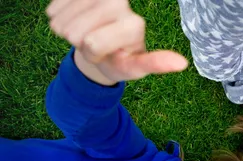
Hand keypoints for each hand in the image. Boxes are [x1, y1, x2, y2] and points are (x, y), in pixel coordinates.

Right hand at [46, 0, 187, 83]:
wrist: (101, 48)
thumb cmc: (121, 61)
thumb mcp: (135, 68)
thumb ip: (155, 64)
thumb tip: (182, 64)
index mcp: (134, 24)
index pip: (92, 43)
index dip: (95, 54)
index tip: (111, 53)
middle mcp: (120, 3)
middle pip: (77, 33)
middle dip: (82, 44)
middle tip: (97, 45)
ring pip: (62, 21)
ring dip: (69, 32)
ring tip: (87, 35)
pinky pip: (55, 8)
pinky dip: (59, 19)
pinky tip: (73, 21)